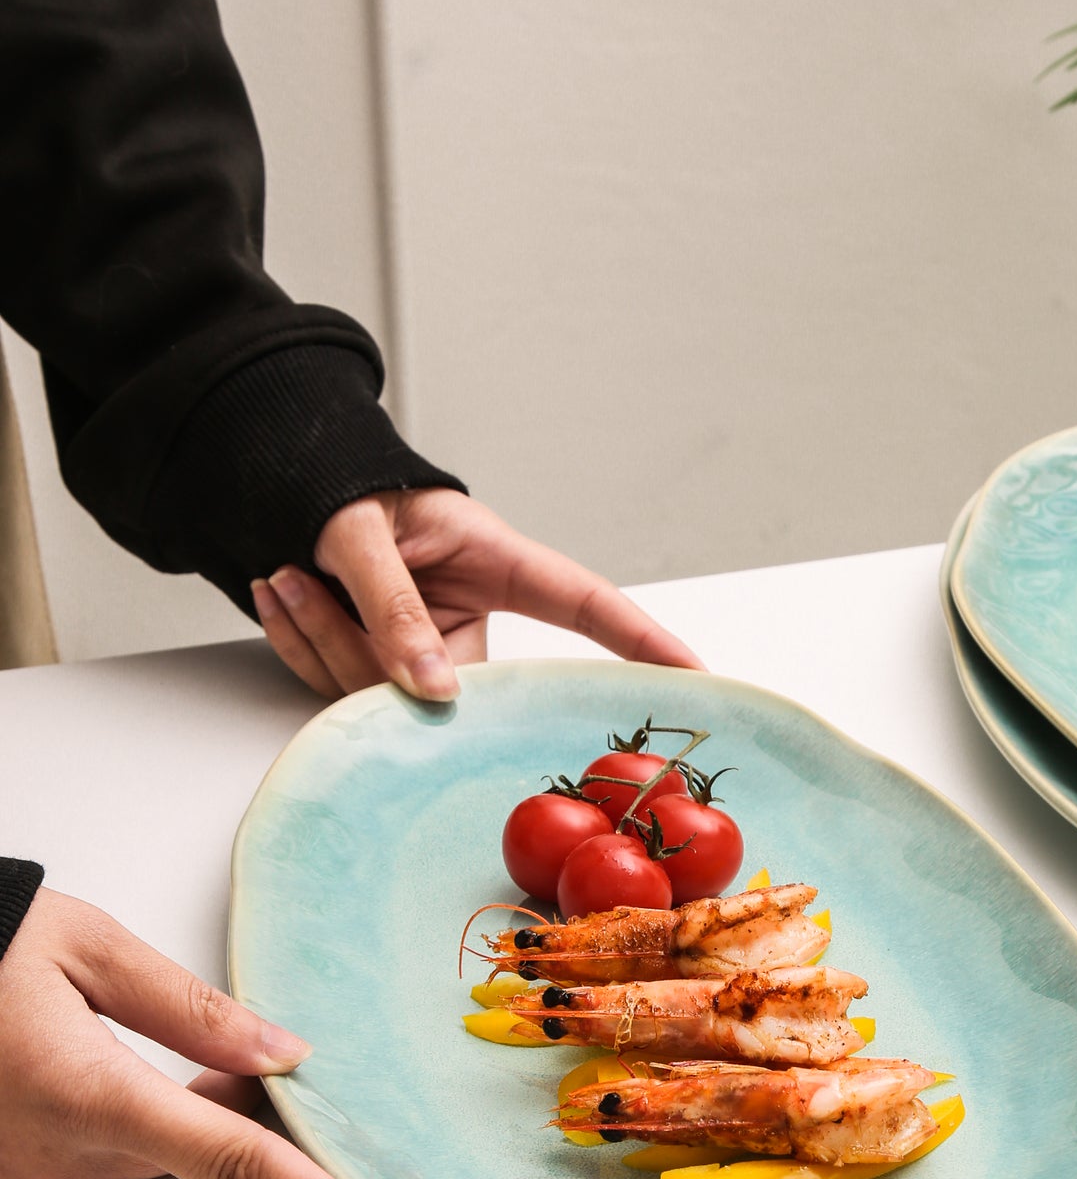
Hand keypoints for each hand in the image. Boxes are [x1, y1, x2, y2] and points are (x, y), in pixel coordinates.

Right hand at [0, 889, 402, 1178]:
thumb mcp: (81, 946)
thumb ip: (188, 1005)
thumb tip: (283, 1052)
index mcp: (89, 1094)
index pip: (233, 1161)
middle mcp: (58, 1155)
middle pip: (195, 1152)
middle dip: (235, 1108)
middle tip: (249, 1044)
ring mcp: (26, 1177)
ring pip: (142, 1152)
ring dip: (169, 1105)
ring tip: (123, 1023)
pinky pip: (89, 1154)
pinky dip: (114, 1114)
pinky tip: (84, 1056)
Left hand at [251, 490, 703, 700]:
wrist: (287, 483)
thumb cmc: (339, 483)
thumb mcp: (358, 528)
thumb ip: (390, 603)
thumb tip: (434, 693)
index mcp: (496, 562)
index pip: (585, 604)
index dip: (643, 640)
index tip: (694, 673)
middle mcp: (468, 617)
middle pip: (448, 684)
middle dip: (358, 646)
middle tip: (298, 580)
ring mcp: (427, 652)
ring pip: (386, 695)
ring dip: (317, 638)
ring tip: (282, 571)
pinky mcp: (385, 673)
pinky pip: (344, 693)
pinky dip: (301, 645)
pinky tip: (280, 592)